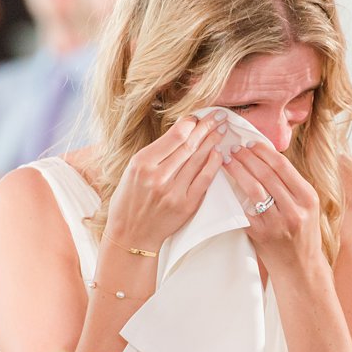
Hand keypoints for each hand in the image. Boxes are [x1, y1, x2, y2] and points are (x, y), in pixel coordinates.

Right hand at [105, 112, 229, 250]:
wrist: (132, 234)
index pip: (174, 136)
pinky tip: (219, 153)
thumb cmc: (129, 201)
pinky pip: (204, 180)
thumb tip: (180, 133)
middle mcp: (158, 176)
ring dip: (212, 141)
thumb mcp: (132, 171)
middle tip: (218, 116)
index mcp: (142, 163)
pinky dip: (213, 164)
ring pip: (198, 159)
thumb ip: (154, 154)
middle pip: (189, 145)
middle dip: (206, 127)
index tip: (197, 117)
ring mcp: (173, 191)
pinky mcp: (186, 205)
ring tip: (221, 129)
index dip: (190, 123)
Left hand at [222, 140, 323, 272]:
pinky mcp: (261, 234)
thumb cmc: (303, 235)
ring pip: (254, 189)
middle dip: (247, 158)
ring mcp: (277, 223)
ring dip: (238, 172)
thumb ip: (292, 186)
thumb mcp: (308, 208)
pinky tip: (226, 184)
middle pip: (266, 174)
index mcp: (308, 198)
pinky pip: (245, 209)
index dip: (264, 152)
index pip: (283, 167)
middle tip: (234, 148)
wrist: (300, 268)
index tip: (251, 143)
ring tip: (228, 161)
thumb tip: (268, 158)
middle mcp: (295, 209)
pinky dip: (235, 195)